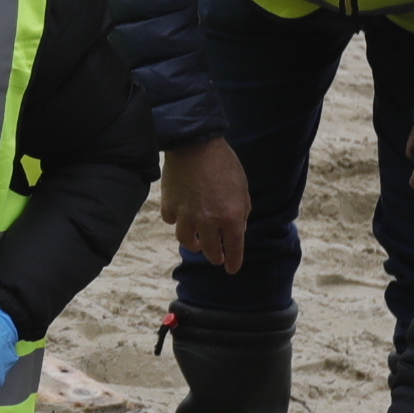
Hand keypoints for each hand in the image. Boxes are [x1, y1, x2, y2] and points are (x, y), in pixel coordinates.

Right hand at [162, 138, 252, 270]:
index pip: (234, 248)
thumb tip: (239, 228)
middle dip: (216, 256)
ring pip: (187, 241)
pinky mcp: (170, 205)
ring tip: (197, 243)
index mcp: (231, 217)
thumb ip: (242, 211)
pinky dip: (176, 221)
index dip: (234, 262)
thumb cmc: (224, 163)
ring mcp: (186, 215)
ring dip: (194, 245)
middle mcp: (208, 221)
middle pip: (211, 250)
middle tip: (217, 257)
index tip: (232, 269)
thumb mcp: (243, 187)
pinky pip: (171, 221)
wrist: (195, 143)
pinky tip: (180, 217)